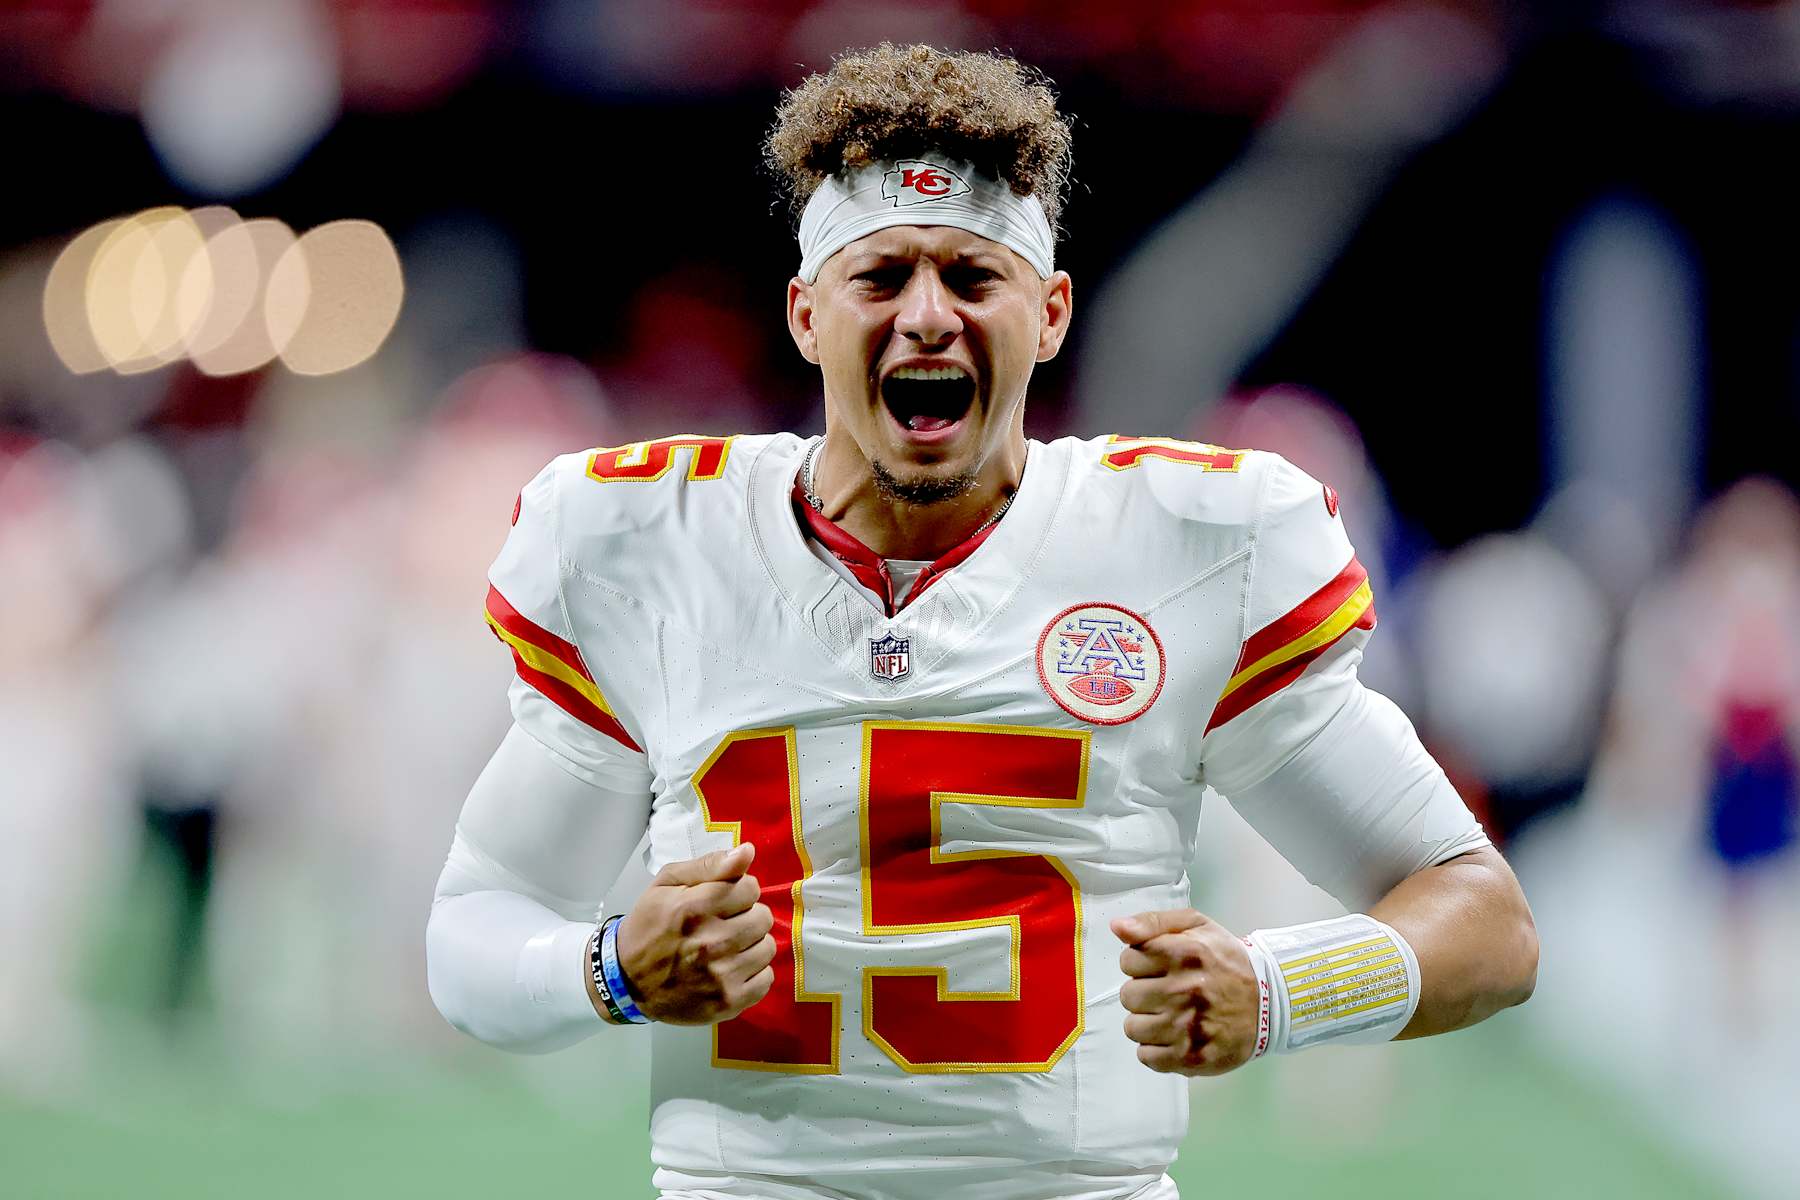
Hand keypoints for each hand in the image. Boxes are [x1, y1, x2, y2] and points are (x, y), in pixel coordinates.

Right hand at [615, 842, 776, 1025]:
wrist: (625, 980)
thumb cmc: (648, 926)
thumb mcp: (667, 884)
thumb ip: (709, 865)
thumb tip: (747, 851)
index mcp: (695, 908)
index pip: (751, 887)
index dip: (740, 890)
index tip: (725, 900)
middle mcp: (711, 941)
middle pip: (763, 917)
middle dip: (747, 915)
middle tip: (726, 924)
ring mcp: (721, 975)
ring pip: (767, 947)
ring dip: (751, 944)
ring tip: (728, 946)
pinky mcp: (727, 1002)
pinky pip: (765, 979)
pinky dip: (753, 973)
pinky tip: (733, 968)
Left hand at [1111, 908, 1259, 1075]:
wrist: (1269, 1003)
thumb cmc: (1226, 961)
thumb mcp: (1196, 926)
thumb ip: (1153, 922)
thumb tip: (1118, 928)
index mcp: (1184, 954)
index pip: (1128, 960)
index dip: (1140, 963)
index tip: (1158, 967)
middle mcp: (1184, 990)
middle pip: (1128, 996)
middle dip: (1143, 993)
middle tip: (1167, 992)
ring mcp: (1187, 1027)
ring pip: (1133, 1027)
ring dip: (1147, 1022)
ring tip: (1171, 1015)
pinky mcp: (1191, 1057)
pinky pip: (1146, 1056)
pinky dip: (1156, 1049)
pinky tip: (1174, 1036)